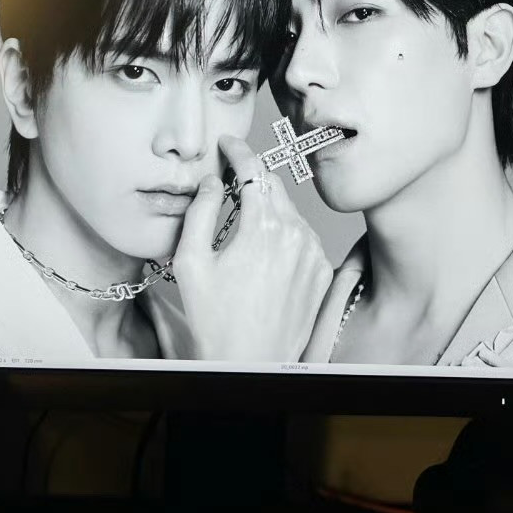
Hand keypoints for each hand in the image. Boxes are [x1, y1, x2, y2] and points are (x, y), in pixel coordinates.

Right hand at [172, 135, 332, 362]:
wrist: (250, 367)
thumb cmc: (216, 322)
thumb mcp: (190, 262)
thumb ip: (199, 211)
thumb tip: (210, 181)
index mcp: (263, 227)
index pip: (254, 169)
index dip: (238, 151)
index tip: (228, 145)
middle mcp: (296, 234)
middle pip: (273, 187)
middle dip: (251, 179)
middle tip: (228, 183)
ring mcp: (313, 254)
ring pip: (289, 212)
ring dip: (267, 210)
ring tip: (241, 228)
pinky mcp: (322, 273)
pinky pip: (301, 238)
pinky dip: (283, 235)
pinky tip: (262, 255)